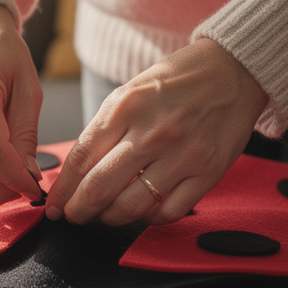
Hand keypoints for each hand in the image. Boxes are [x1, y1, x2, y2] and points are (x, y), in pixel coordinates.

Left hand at [45, 38, 268, 225]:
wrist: (233, 70)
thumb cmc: (178, 81)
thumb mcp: (132, 91)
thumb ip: (105, 129)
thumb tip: (78, 172)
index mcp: (126, 106)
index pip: (82, 158)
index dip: (63, 189)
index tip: (54, 205)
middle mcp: (153, 131)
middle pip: (100, 187)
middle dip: (79, 210)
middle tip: (73, 216)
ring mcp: (183, 154)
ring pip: (132, 205)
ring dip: (111, 217)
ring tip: (106, 215)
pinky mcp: (208, 171)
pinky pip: (169, 211)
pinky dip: (150, 218)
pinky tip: (144, 210)